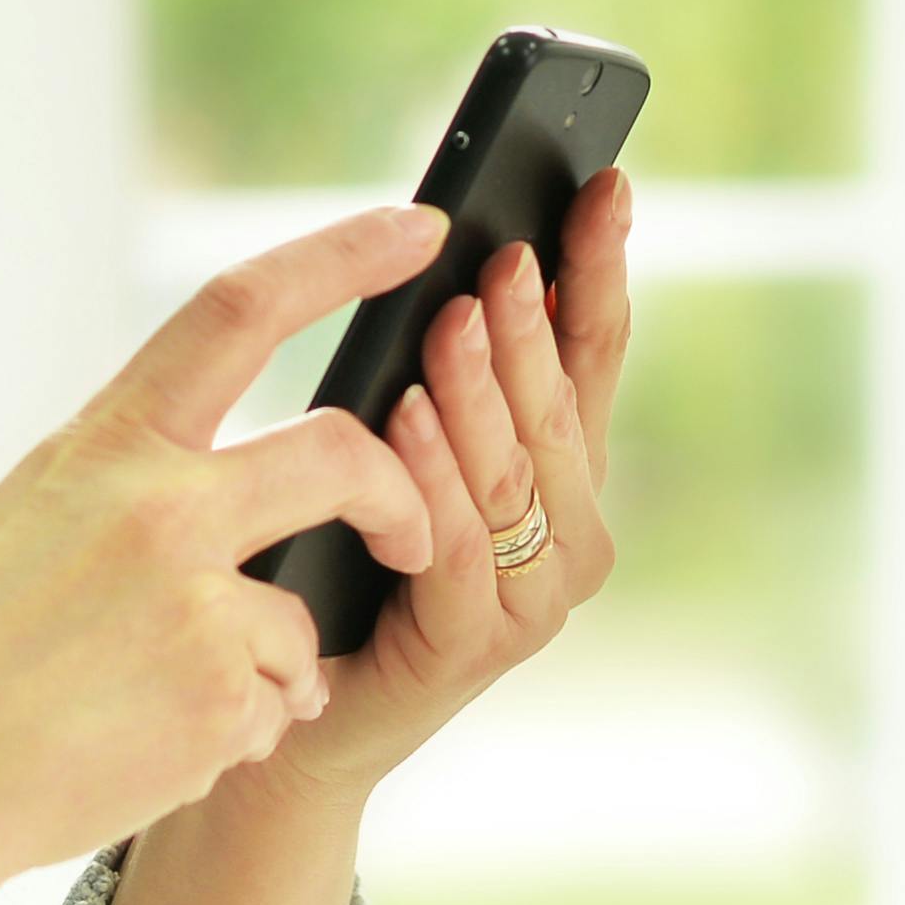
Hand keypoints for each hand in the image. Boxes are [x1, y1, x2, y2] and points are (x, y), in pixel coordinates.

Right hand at [0, 201, 451, 898]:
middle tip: (411, 538)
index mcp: (110, 441)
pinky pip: (275, 712)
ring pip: (300, 626)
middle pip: (341, 455)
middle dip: (400, 499)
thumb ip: (152, 475)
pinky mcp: (214, 703)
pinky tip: (146, 745)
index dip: (340, 255)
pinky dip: (233, 735)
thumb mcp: (49, 508)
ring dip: (267, 673)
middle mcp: (158, 506)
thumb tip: (277, 476)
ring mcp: (192, 607)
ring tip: (159, 700)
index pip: (241, 306)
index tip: (420, 225)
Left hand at [249, 165, 636, 802]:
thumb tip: (459, 253)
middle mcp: (569, 536)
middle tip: (504, 255)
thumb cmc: (347, 568)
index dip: (602, 269)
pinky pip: (454, 545)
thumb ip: (448, 376)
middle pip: (560, 408)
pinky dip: (430, 475)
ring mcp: (531, 598)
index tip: (606, 185)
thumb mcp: (408, 448)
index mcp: (564, 474)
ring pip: (513, 473)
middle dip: (534, 324)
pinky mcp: (472, 646)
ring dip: (482, 390)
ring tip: (451, 318)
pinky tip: (403, 416)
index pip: (597, 352)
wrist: (297, 720)